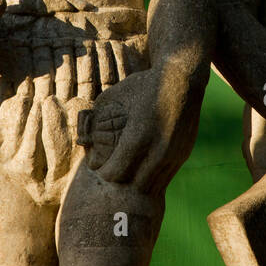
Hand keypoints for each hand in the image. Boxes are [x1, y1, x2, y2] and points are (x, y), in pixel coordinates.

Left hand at [86, 67, 196, 192]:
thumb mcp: (116, 95)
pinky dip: (153, 175)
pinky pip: (165, 177)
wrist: (183, 79)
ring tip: (129, 168)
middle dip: (121, 179)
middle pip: (132, 185)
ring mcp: (173, 154)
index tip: (100, 165)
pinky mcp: (183, 154)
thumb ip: (98, 116)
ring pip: (151, 186)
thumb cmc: (144, 85)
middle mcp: (158, 150)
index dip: (104, 172)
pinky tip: (144, 164)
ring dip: (138, 180)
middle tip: (114, 167)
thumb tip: (82, 134)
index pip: (115, 174)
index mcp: (138, 137)